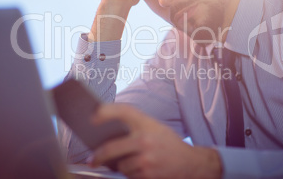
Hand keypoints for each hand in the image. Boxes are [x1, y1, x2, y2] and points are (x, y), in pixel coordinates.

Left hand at [90, 104, 222, 178]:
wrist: (191, 162)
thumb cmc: (168, 143)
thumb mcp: (154, 127)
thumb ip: (134, 127)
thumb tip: (105, 135)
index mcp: (147, 123)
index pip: (123, 111)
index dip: (106, 112)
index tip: (92, 117)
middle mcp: (145, 139)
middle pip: (111, 147)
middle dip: (98, 156)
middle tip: (92, 160)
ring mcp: (146, 158)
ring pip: (120, 166)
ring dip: (120, 167)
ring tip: (130, 162)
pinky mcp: (148, 174)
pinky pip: (129, 176)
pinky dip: (130, 174)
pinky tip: (140, 169)